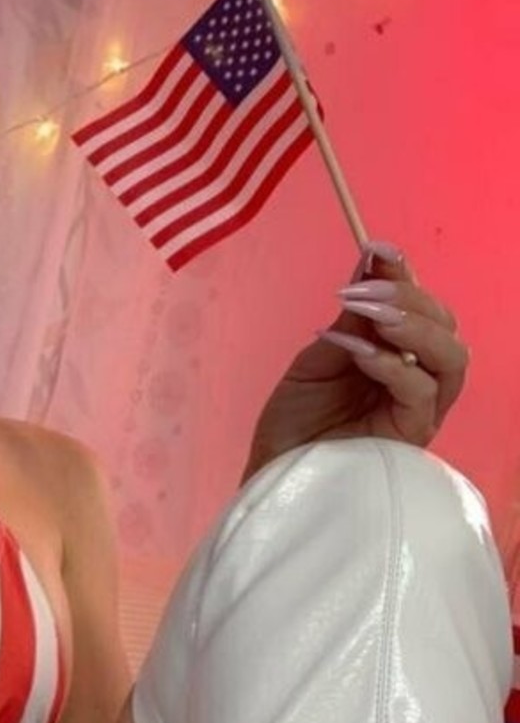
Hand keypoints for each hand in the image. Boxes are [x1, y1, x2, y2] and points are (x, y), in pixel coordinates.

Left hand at [240, 241, 468, 482]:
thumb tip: (370, 259)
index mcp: (400, 361)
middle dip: (409, 296)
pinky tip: (354, 350)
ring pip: (449, 357)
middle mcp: (419, 383)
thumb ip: (351, 318)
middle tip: (362, 286)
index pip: (422, 310)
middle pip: (446, 328)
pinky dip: (390, 363)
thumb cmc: (294, 427)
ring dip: (410, 325)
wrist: (273, 478)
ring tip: (366, 312)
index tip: (375, 245)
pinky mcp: (413, 438)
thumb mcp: (319, 358)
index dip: (406, 275)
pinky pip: (421, 392)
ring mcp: (420, 411)